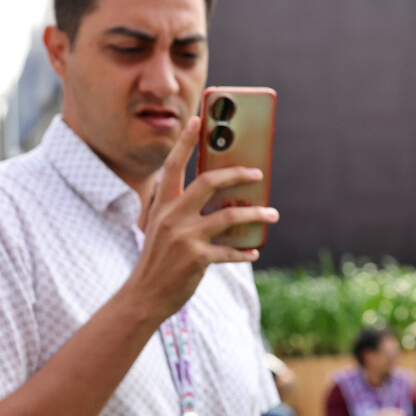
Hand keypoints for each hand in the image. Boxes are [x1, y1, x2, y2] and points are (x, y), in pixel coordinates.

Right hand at [127, 116, 279, 322]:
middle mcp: (171, 217)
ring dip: (256, 214)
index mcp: (162, 206)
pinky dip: (245, 251)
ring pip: (229, 216)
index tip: (197, 120)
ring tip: (272, 215)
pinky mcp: (197, 258)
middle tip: (258, 174)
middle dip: (237, 174)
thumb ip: (182, 213)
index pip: (172, 166)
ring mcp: (184, 237)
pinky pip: (231, 250)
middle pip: (209, 183)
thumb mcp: (161, 230)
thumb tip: (224, 201)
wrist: (143, 296)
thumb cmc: (158, 261)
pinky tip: (254, 251)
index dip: (184, 142)